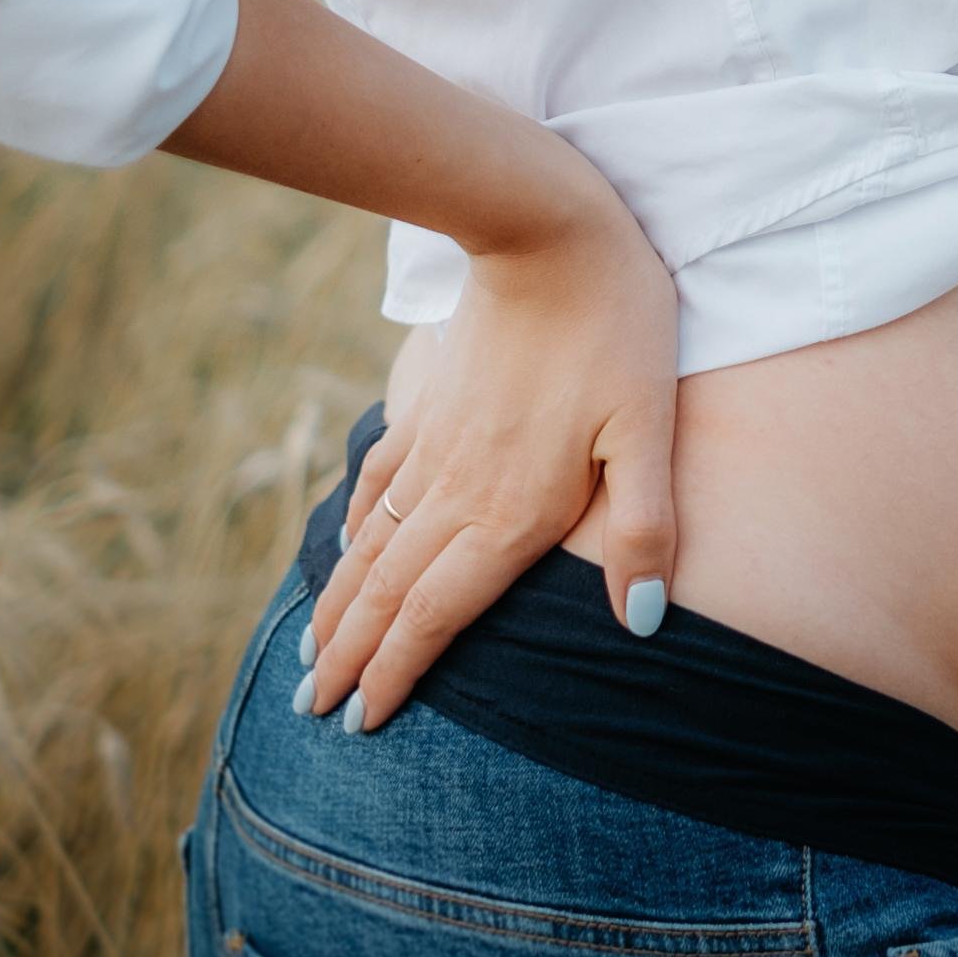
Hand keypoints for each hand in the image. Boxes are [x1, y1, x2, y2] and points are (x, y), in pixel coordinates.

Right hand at [300, 192, 680, 733]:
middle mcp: (458, 490)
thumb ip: (643, 530)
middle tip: (309, 712)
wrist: (547, 232)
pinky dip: (354, 525)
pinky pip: (380, 480)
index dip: (397, 672)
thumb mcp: (648, 430)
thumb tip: (642, 625)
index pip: (437, 614)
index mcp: (510, 511)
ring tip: (309, 657)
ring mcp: (436, 445)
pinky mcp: (432, 404)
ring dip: (339, 605)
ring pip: (373, 544)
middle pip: (390, 591)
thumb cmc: (615, 329)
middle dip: (349, 658)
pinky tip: (345, 545)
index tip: (360, 724)